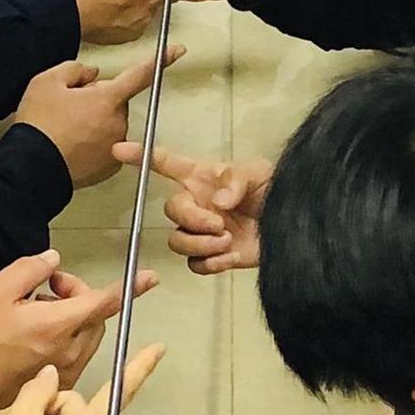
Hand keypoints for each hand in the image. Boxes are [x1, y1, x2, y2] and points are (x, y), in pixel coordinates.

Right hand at [0, 250, 137, 412]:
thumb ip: (30, 270)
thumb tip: (55, 262)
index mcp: (59, 325)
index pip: (105, 301)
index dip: (130, 287)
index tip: (151, 277)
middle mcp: (71, 349)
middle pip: (96, 315)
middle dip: (80, 294)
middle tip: (49, 286)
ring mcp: (67, 369)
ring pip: (88, 333)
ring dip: (74, 314)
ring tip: (37, 308)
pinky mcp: (58, 381)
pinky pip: (77, 351)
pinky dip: (68, 334)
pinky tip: (37, 332)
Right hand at [14, 42, 186, 186]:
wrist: (31, 166)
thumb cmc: (39, 123)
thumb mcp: (47, 81)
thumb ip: (76, 69)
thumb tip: (92, 76)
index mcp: (107, 99)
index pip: (140, 74)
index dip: (160, 60)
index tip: (177, 50)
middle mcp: (118, 123)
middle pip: (114, 102)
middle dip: (97, 101)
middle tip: (67, 109)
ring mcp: (114, 147)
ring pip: (108, 124)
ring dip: (93, 123)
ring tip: (64, 130)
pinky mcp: (107, 167)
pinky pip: (104, 146)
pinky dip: (91, 144)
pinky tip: (70, 146)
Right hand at [116, 140, 269, 271]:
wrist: (295, 228)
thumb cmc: (275, 191)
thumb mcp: (259, 174)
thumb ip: (236, 181)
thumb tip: (219, 200)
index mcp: (202, 178)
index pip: (166, 164)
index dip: (143, 156)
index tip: (119, 149)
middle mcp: (197, 204)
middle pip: (171, 211)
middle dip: (192, 220)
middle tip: (219, 225)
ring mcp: (203, 232)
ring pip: (178, 241)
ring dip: (200, 244)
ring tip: (226, 242)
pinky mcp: (213, 257)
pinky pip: (195, 264)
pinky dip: (210, 263)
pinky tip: (230, 258)